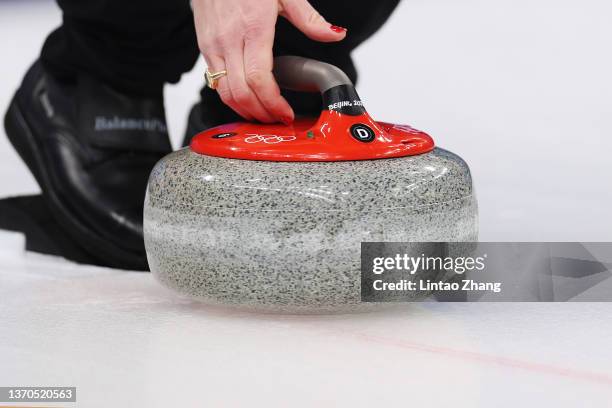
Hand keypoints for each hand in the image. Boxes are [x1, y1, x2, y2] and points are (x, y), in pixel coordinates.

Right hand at [192, 0, 346, 123]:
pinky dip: (232, 98)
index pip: (258, 79)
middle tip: (278, 119)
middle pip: (241, 93)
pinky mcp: (204, 48)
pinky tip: (247, 100)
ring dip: (244, 110)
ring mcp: (213, 45)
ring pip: (224, 93)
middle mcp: (228, 40)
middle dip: (261, 114)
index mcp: (253, 28)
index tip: (286, 113)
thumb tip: (335, 35)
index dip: (273, 103)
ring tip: (265, 114)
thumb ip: (310, 19)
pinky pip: (216, 83)